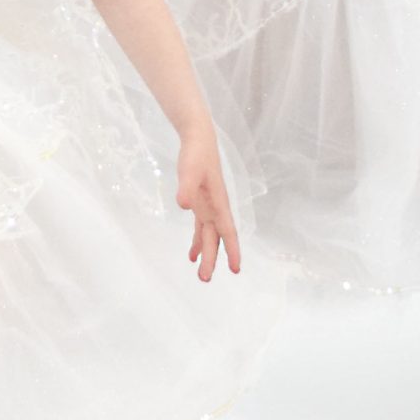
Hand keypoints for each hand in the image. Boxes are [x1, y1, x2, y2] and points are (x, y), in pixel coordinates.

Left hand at [175, 127, 241, 280]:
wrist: (198, 140)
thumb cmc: (196, 155)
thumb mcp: (189, 170)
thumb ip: (186, 187)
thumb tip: (183, 205)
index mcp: (218, 203)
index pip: (227, 231)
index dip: (231, 250)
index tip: (235, 269)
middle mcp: (216, 209)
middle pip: (215, 239)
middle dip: (212, 259)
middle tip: (205, 279)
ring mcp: (208, 207)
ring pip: (208, 236)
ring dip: (206, 254)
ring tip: (201, 273)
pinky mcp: (200, 204)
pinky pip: (200, 228)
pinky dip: (197, 241)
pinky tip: (191, 254)